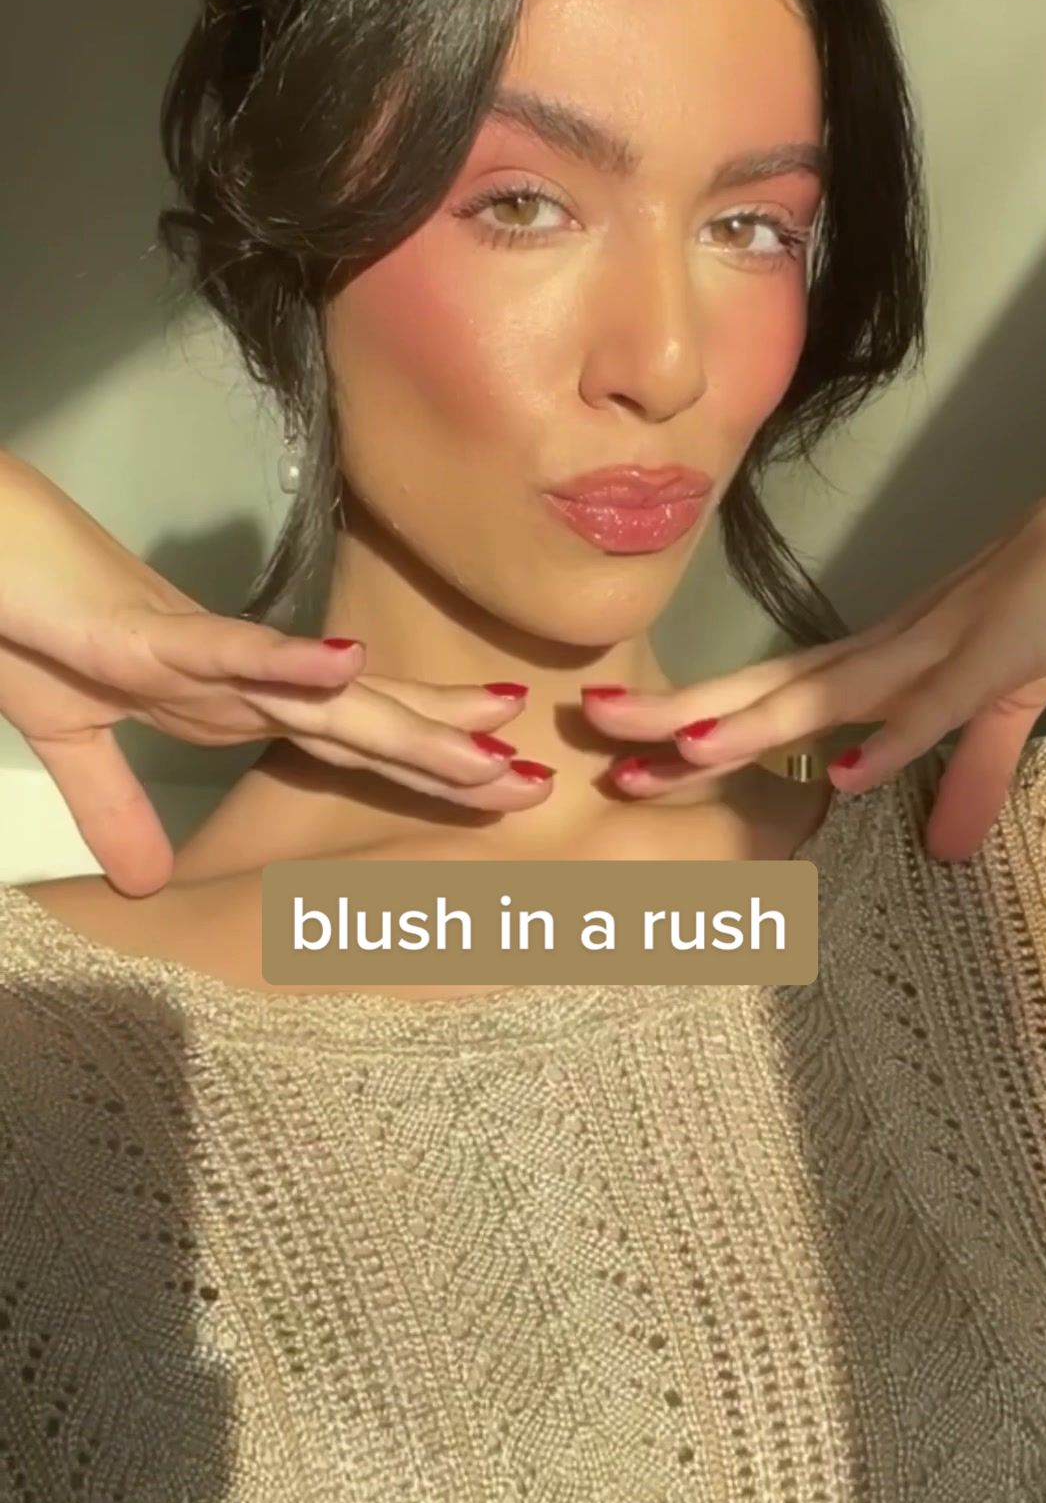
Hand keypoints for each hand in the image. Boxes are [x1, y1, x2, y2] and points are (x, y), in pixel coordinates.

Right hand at [0, 453, 549, 895]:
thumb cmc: (21, 620)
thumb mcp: (72, 738)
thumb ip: (117, 804)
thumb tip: (143, 882)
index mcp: (223, 701)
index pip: (342, 737)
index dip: (419, 762)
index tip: (499, 788)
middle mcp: (233, 676)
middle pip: (360, 720)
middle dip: (447, 751)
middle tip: (537, 783)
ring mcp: (197, 652)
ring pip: (320, 694)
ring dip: (403, 717)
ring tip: (491, 738)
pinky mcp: (145, 634)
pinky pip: (227, 649)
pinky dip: (287, 661)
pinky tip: (350, 664)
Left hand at [581, 478, 1045, 861]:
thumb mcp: (999, 710)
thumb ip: (964, 775)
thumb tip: (946, 848)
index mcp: (878, 666)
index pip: (767, 700)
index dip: (695, 724)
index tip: (619, 754)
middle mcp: (886, 654)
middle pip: (768, 687)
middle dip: (682, 712)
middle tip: (594, 730)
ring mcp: (937, 651)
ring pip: (830, 693)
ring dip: (758, 723)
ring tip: (681, 750)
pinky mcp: (994, 658)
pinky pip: (938, 706)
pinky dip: (893, 739)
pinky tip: (846, 775)